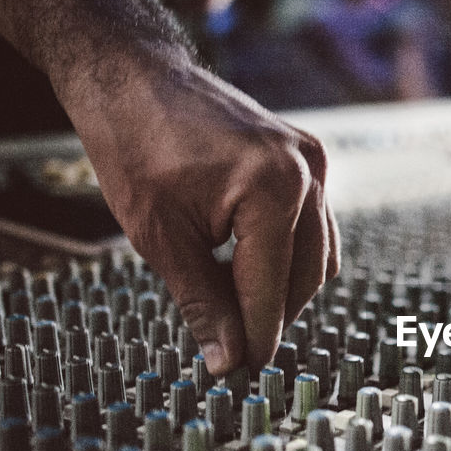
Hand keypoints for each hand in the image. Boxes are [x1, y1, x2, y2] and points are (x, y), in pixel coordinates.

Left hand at [57, 51, 339, 374]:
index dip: (256, 337)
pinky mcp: (309, 156)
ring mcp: (313, 160)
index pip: (271, 288)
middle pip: (306, 276)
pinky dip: (291, 255)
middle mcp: (306, 172)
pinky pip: (315, 224)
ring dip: (286, 289)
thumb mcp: (160, 237)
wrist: (132, 75)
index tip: (241, 375)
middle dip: (273, 316)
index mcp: (273, 189)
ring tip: (243, 314)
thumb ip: (201, 302)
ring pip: (318, 253)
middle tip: (238, 351)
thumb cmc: (135, 145)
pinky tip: (253, 270)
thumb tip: (227, 361)